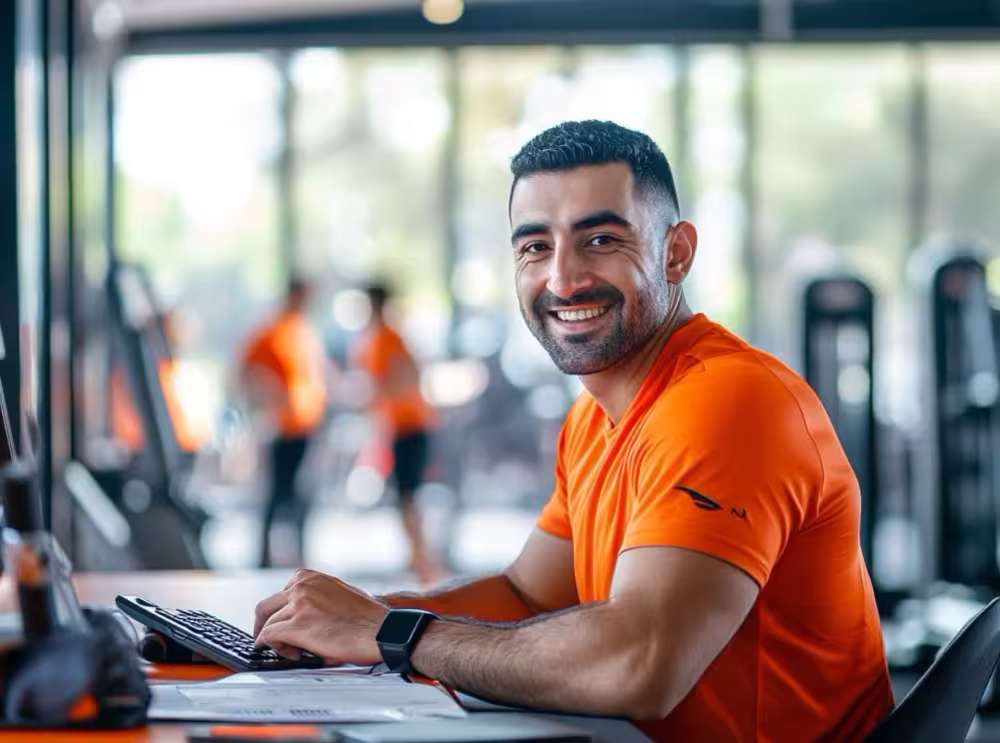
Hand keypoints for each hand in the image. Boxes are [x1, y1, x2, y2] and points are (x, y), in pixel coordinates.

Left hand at [253, 568, 386, 664]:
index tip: (278, 622)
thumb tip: (307, 611)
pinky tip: (288, 653)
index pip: (280, 594)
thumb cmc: (368, 617)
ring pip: (268, 624)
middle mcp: (301, 586)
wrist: (381, 631)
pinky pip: (269, 637)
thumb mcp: (340, 592)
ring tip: (293, 651)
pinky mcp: (296, 626)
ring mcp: (297, 605)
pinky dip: (273, 648)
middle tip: (269, 639)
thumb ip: (319, 595)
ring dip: (275, 641)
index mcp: (310, 577)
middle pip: (265, 607)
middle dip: (264, 625)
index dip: (278, 612)